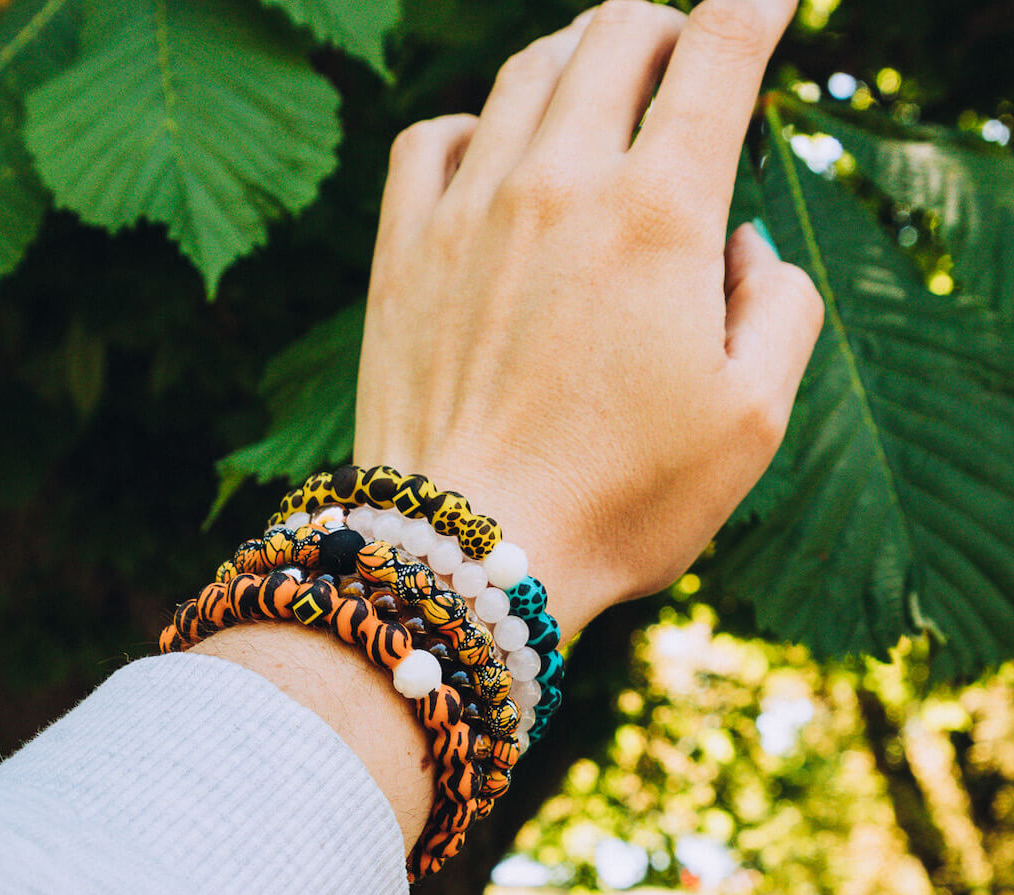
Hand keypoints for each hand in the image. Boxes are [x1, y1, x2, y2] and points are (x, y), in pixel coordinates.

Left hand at [354, 0, 823, 640]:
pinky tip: (490, 152)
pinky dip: (471, 123)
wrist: (470, 554)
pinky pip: (429, 140)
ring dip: (576, 57)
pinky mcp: (401, 256)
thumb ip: (779, 307)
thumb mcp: (752, 421)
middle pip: (616, 35)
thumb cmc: (621, 502)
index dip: (756, 6)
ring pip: (525, 73)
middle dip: (665, 25)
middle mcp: (558, 188)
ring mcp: (466, 215)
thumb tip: (739, 243)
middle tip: (683, 56)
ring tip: (600, 82)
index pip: (718, 53)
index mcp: (657, 216)